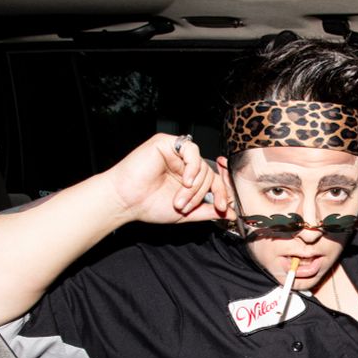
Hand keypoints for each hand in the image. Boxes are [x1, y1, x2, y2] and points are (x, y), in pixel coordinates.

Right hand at [103, 133, 229, 223]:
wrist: (126, 201)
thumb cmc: (149, 205)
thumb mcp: (186, 213)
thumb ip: (208, 211)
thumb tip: (231, 214)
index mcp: (188, 178)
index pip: (213, 181)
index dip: (221, 194)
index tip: (222, 208)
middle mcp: (183, 164)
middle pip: (208, 174)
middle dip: (200, 195)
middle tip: (186, 207)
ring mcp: (176, 153)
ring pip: (201, 165)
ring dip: (193, 187)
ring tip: (178, 200)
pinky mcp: (167, 143)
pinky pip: (192, 150)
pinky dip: (193, 167)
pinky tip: (185, 181)